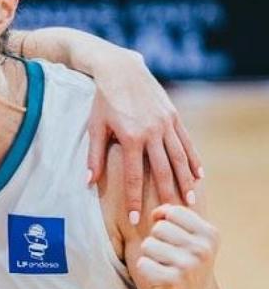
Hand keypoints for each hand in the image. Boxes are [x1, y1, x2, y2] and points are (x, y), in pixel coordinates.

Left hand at [87, 51, 201, 223]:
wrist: (120, 69)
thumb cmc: (103, 100)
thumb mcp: (95, 127)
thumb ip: (94, 156)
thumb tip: (89, 183)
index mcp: (131, 137)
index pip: (135, 176)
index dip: (135, 199)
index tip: (136, 219)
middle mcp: (152, 132)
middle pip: (163, 170)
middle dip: (167, 194)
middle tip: (172, 215)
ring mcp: (166, 123)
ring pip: (179, 157)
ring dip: (186, 180)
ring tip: (191, 199)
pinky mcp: (174, 116)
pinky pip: (186, 141)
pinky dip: (193, 158)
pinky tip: (199, 174)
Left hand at [135, 205, 219, 288]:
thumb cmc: (185, 270)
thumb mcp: (190, 241)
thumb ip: (175, 221)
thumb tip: (157, 212)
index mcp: (210, 235)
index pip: (172, 212)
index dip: (164, 223)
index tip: (172, 240)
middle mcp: (203, 249)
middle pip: (158, 228)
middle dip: (157, 242)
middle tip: (170, 260)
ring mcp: (189, 265)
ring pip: (148, 244)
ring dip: (151, 257)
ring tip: (166, 270)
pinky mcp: (173, 281)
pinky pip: (143, 263)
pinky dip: (146, 271)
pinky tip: (160, 281)